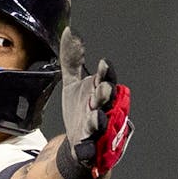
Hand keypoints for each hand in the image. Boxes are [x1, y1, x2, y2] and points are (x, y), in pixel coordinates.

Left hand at [58, 27, 133, 178]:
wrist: (76, 143)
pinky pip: (93, 146)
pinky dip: (91, 145)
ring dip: (100, 119)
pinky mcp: (92, 147)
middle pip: (108, 100)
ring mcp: (99, 129)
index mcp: (99, 92)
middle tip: (103, 88)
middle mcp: (103, 109)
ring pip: (103, 122)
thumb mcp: (73, 83)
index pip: (105, 79)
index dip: (106, 73)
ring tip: (96, 116)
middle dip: (105, 94)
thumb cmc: (80, 110)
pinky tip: (86, 145)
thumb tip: (70, 31)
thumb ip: (72, 60)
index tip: (103, 64)